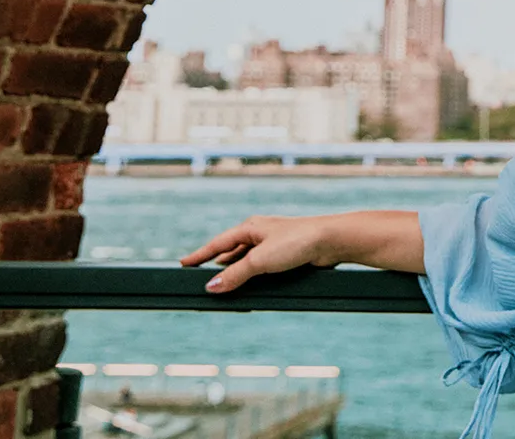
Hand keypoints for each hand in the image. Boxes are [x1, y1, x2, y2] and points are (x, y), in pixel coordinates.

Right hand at [179, 214, 338, 292]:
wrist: (331, 241)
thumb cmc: (297, 242)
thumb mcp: (260, 261)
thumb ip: (235, 275)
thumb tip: (211, 287)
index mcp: (250, 227)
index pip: (217, 243)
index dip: (199, 255)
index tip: (183, 263)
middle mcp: (260, 233)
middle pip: (230, 251)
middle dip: (215, 264)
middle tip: (196, 275)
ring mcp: (273, 243)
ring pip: (245, 260)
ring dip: (233, 271)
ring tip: (218, 283)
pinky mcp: (285, 254)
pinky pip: (260, 266)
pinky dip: (250, 275)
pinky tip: (248, 283)